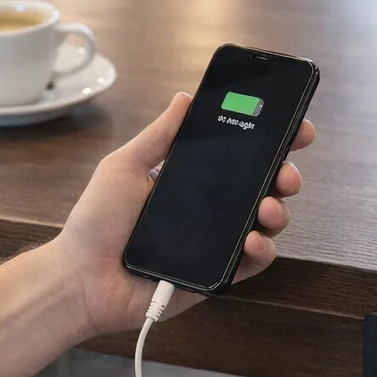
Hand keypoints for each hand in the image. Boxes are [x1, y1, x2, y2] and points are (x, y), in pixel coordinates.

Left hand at [50, 91, 315, 336]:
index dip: (272, 143)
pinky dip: (262, 250)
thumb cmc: (96, 222)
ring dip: (278, 211)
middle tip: (286, 173)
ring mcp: (215, 244)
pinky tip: (253, 240)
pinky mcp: (216, 277)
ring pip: (266, 225)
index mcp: (191, 181)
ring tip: (269, 207)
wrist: (81, 278)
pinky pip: (252, 263)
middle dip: (285, 175)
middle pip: (263, 189)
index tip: (295, 128)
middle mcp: (209, 211)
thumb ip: (158, 136)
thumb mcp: (124, 167)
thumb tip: (186, 98)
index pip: (241, 157)